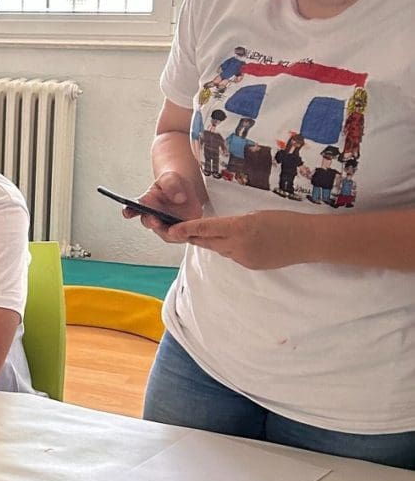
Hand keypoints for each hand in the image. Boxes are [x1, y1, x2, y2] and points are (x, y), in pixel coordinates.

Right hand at [128, 170, 206, 240]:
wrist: (184, 190)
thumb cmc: (173, 184)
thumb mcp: (171, 179)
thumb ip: (171, 185)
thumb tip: (178, 198)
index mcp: (145, 203)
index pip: (132, 209)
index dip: (128, 212)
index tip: (128, 212)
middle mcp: (152, 216)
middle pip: (148, 222)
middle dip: (151, 222)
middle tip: (154, 220)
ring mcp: (165, 225)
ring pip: (165, 233)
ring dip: (168, 232)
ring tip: (175, 228)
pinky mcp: (179, 229)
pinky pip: (180, 236)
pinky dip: (183, 234)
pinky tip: (188, 229)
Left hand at [168, 210, 317, 269]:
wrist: (308, 240)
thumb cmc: (285, 220)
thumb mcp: (256, 214)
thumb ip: (235, 223)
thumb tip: (220, 229)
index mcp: (239, 227)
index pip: (206, 228)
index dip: (186, 229)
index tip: (171, 230)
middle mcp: (238, 244)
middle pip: (207, 241)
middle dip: (193, 236)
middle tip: (177, 231)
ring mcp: (243, 258)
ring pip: (219, 249)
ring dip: (212, 242)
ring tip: (207, 233)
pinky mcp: (250, 265)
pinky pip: (232, 256)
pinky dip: (229, 249)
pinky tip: (237, 243)